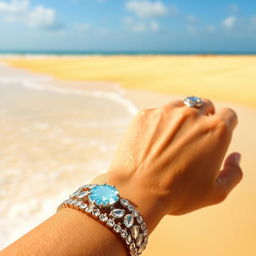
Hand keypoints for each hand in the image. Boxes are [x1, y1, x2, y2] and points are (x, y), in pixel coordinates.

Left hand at [93, 99, 242, 231]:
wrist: (136, 190)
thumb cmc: (177, 194)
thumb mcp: (216, 192)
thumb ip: (233, 173)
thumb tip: (236, 156)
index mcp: (216, 130)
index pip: (228, 115)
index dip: (226, 124)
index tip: (218, 132)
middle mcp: (192, 114)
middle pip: (205, 106)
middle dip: (205, 117)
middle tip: (195, 135)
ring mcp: (166, 112)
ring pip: (181, 106)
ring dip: (182, 118)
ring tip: (173, 138)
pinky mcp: (145, 114)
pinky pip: (157, 113)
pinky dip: (159, 123)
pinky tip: (153, 140)